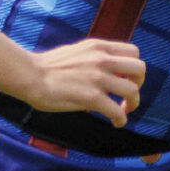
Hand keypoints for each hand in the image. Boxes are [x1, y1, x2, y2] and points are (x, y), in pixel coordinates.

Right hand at [21, 39, 145, 126]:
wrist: (29, 75)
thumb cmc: (49, 66)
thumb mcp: (79, 51)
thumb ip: (97, 56)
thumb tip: (109, 67)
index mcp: (100, 47)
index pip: (134, 51)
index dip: (134, 67)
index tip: (127, 78)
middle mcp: (103, 60)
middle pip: (140, 69)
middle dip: (139, 83)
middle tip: (129, 94)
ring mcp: (98, 78)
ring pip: (132, 90)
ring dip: (133, 103)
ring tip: (125, 111)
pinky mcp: (91, 98)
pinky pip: (116, 110)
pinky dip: (121, 119)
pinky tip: (116, 123)